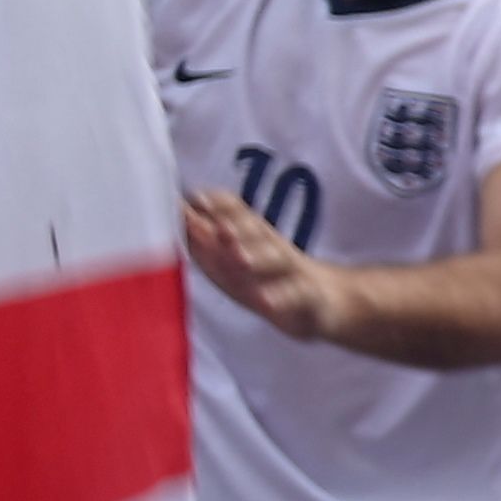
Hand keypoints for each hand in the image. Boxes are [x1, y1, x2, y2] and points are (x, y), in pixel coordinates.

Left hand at [179, 186, 350, 341]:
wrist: (325, 302)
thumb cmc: (269, 279)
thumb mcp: (237, 257)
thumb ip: (205, 238)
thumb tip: (175, 212)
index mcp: (255, 237)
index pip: (239, 213)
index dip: (220, 205)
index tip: (197, 198)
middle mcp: (274, 248)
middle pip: (258, 232)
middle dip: (236, 227)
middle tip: (216, 227)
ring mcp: (295, 272)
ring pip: (277, 260)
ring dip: (257, 257)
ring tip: (239, 258)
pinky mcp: (310, 298)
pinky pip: (296, 296)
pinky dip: (280, 298)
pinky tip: (265, 302)